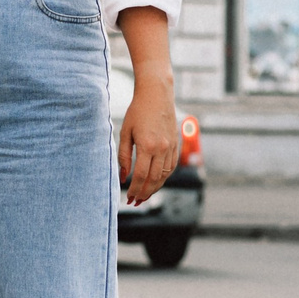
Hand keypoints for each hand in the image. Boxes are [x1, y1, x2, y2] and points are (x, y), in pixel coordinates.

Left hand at [117, 80, 179, 205]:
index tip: (128, 197)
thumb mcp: (125, 132)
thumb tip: (123, 176)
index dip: (134, 189)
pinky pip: (171, 167)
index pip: (141, 175)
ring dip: (155, 188)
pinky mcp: (175, 144)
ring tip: (144, 196)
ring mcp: (171, 147)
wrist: (157, 95)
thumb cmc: (137, 111)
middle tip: (136, 202)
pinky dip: (164, 177)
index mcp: (148, 146)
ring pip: (165, 175)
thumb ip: (124, 156)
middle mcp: (162, 148)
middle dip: (144, 193)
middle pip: (154, 179)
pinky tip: (156, 182)